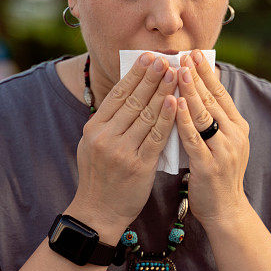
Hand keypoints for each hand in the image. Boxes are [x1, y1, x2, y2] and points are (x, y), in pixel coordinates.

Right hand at [69, 53, 177, 239]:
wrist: (99, 213)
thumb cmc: (101, 176)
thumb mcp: (95, 144)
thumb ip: (110, 121)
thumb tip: (130, 91)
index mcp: (94, 128)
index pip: (117, 94)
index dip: (135, 74)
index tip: (149, 57)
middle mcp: (106, 136)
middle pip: (133, 100)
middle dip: (151, 77)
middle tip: (165, 59)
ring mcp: (122, 151)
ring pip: (146, 115)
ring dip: (163, 92)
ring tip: (176, 74)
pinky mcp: (138, 165)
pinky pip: (156, 137)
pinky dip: (166, 118)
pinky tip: (176, 102)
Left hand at [175, 50, 250, 226]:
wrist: (226, 210)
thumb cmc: (217, 174)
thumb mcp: (222, 143)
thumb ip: (213, 121)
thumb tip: (196, 92)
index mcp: (238, 127)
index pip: (221, 93)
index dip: (207, 72)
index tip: (195, 53)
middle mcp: (234, 135)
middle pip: (213, 99)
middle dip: (197, 75)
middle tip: (183, 55)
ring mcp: (223, 150)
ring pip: (204, 115)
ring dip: (190, 91)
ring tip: (177, 71)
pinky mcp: (209, 165)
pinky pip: (194, 137)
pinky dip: (184, 119)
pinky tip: (175, 104)